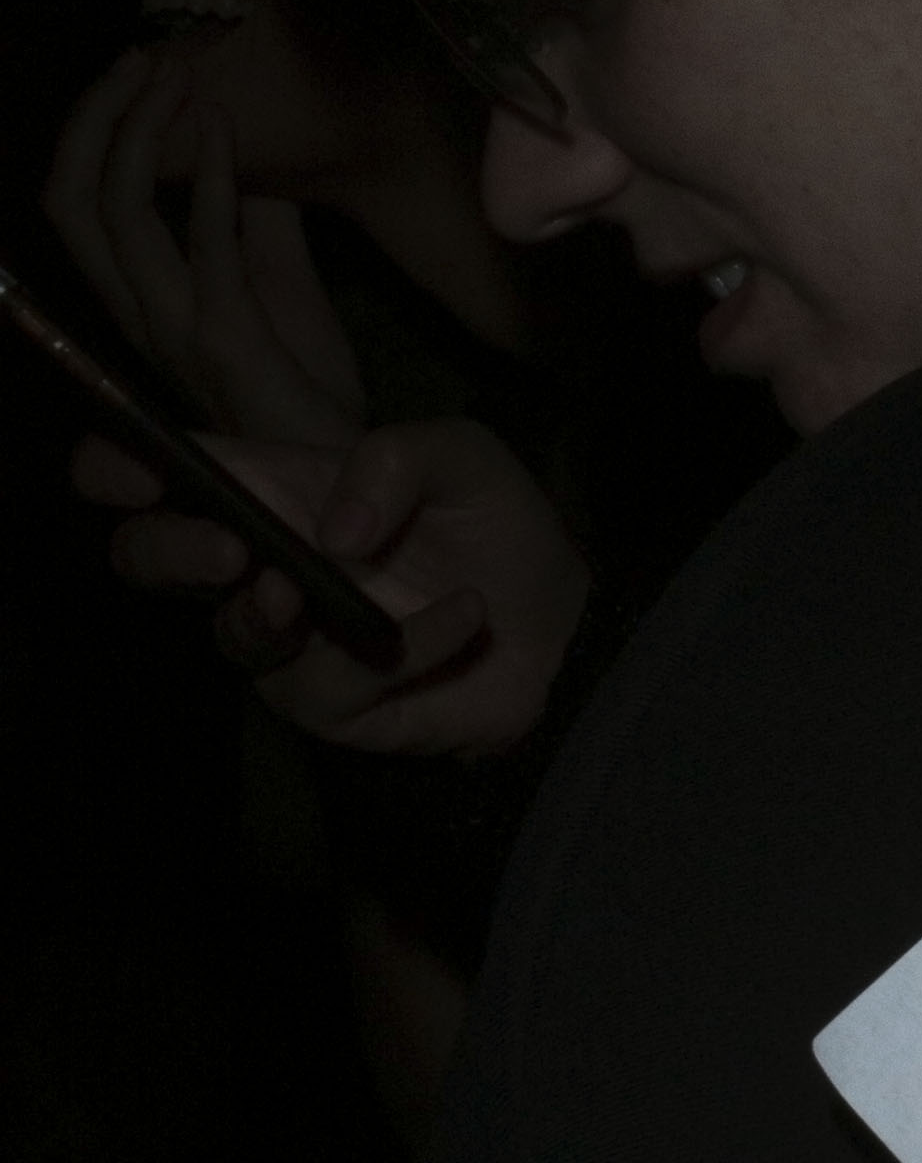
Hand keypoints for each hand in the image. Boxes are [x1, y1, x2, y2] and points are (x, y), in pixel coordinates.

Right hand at [44, 51, 366, 451]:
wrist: (346, 467)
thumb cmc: (304, 382)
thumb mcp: (276, 281)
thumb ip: (251, 219)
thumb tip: (237, 144)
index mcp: (140, 296)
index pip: (76, 203)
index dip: (92, 131)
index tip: (139, 69)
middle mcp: (138, 313)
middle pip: (69, 202)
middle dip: (97, 119)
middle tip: (145, 59)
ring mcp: (174, 330)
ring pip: (114, 219)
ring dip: (143, 133)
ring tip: (181, 80)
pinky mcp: (227, 344)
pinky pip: (203, 251)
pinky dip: (211, 181)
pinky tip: (229, 132)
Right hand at [74, 413, 591, 758]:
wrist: (565, 624)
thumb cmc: (495, 530)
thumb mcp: (463, 458)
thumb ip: (396, 458)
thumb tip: (331, 527)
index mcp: (271, 486)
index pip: (159, 468)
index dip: (116, 462)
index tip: (129, 468)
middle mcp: (260, 561)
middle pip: (146, 558)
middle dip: (164, 550)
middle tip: (228, 547)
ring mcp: (288, 639)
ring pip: (229, 636)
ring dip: (263, 614)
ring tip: (308, 592)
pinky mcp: (330, 704)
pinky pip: (332, 684)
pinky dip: (402, 649)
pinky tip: (464, 618)